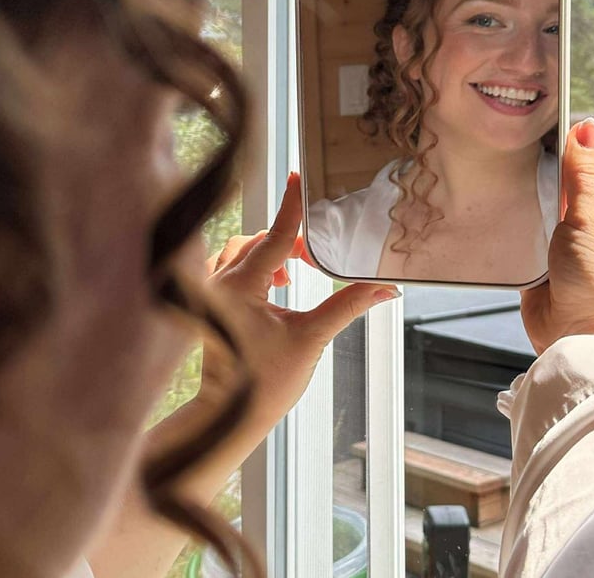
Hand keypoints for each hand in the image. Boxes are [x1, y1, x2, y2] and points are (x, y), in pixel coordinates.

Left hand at [196, 172, 399, 444]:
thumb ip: (347, 305)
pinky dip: (254, 263)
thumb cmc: (262, 384)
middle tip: (319, 257)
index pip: (273, 235)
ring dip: (272, 252)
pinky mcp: (209, 301)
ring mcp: (209, 291)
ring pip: (242, 250)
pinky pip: (230, 264)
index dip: (291, 205)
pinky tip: (275, 282)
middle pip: (260, 240)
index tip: (299, 176)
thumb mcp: (311, 339)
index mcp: (239, 287)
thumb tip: (384, 289)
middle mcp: (218, 282)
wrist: (226, 416)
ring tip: (298, 270)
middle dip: (292, 242)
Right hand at [521, 119, 593, 354]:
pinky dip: (516, 232)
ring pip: (540, 214)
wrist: (578, 340)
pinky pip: (524, 239)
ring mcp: (565, 249)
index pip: (589, 171)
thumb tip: (586, 128)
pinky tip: (504, 220)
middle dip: (543, 182)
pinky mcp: (540, 266)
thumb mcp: (592, 219)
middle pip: (562, 191)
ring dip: (528, 207)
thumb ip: (582, 174)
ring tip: (509, 190)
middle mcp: (592, 230)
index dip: (569, 153)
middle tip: (519, 162)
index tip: (543, 134)